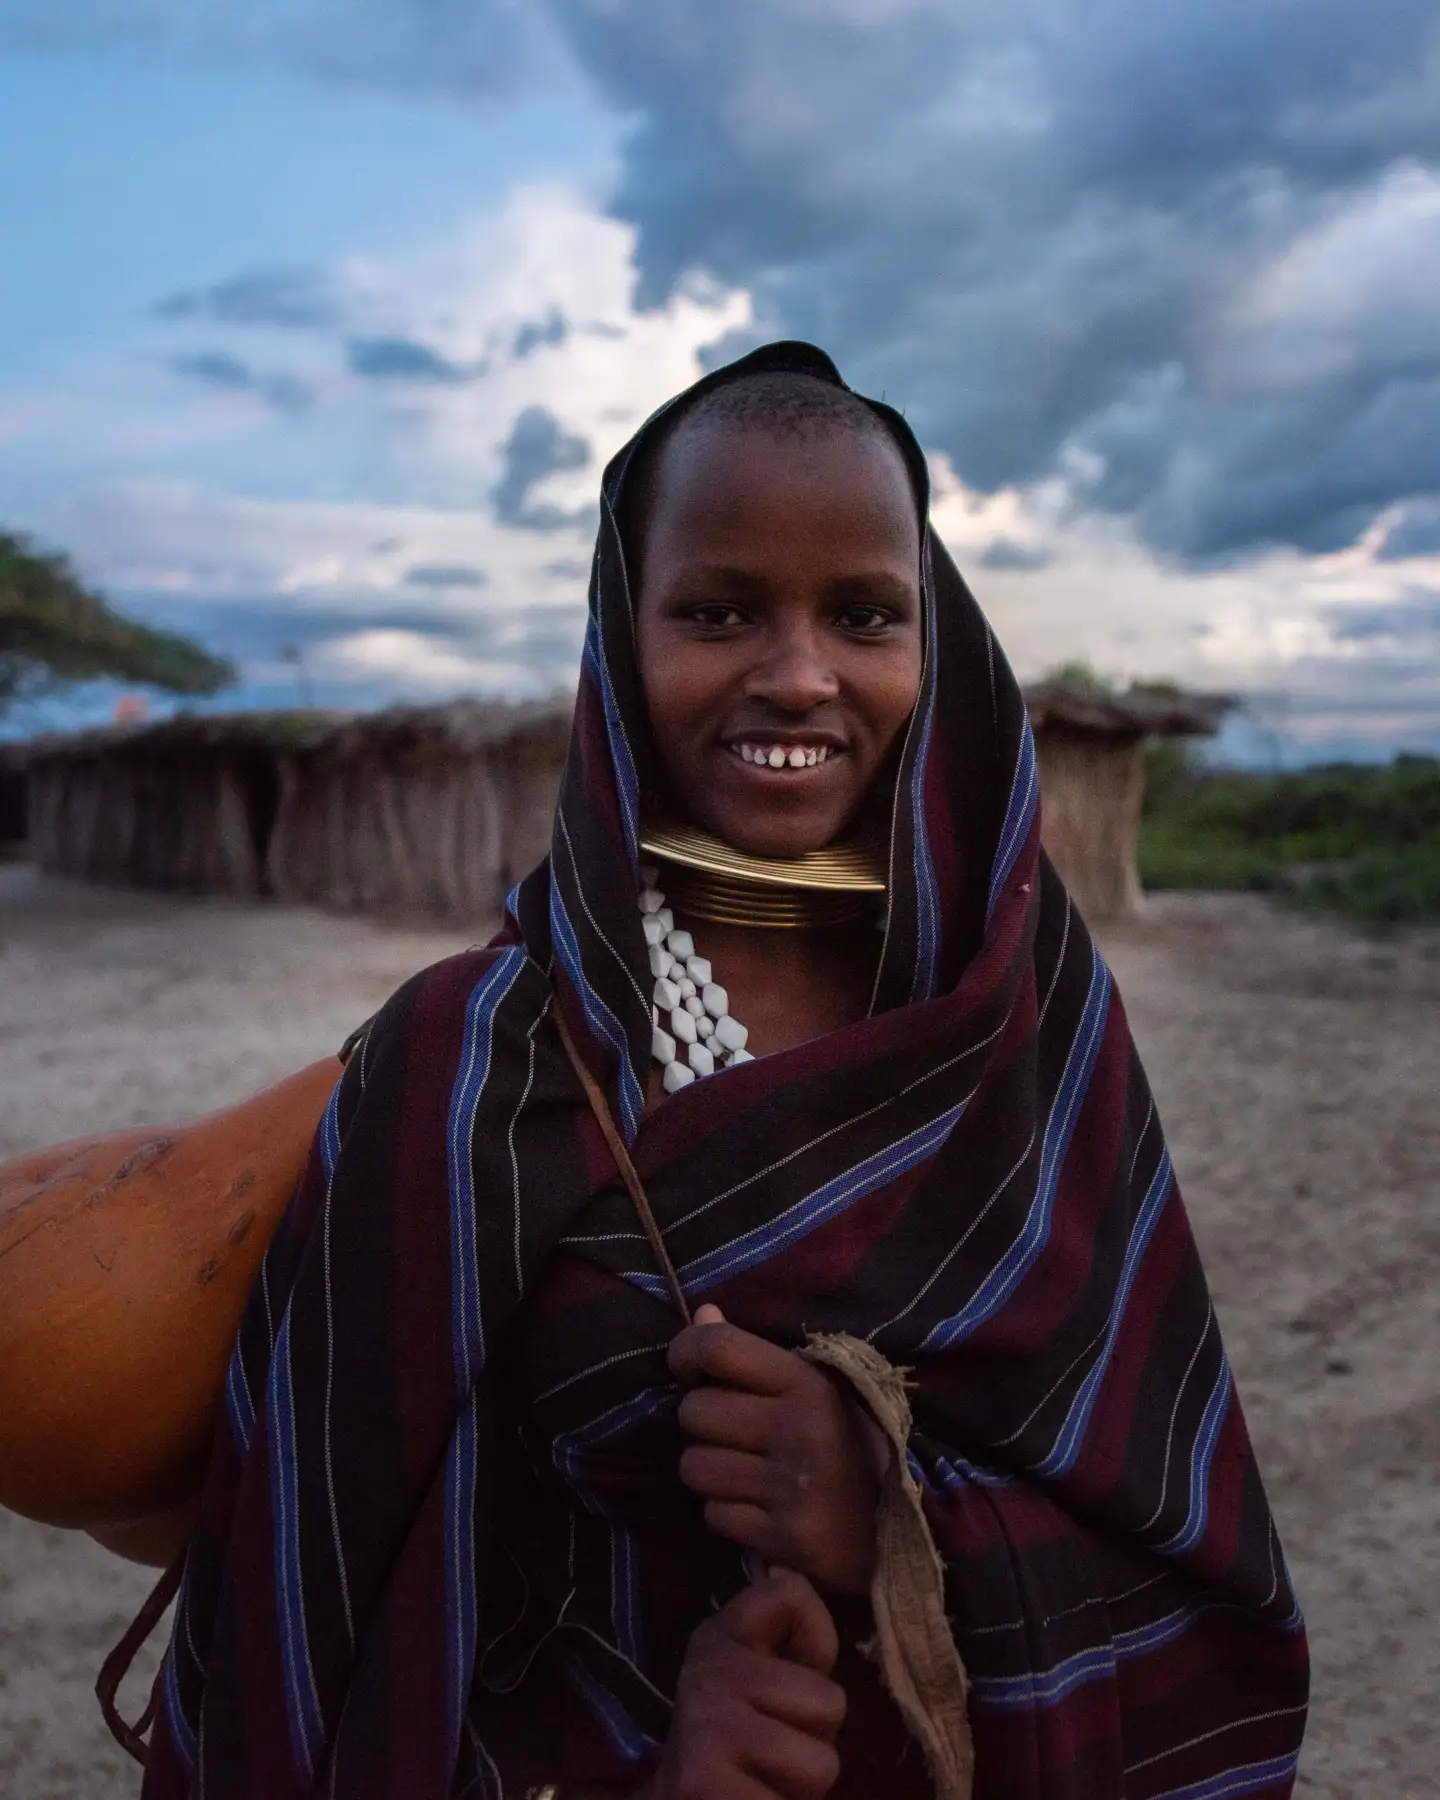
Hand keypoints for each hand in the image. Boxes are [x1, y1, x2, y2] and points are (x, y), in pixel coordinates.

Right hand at [641, 1568, 844, 1799]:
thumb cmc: (743, 1746)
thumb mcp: (767, 1684)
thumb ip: (797, 1654)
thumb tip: (821, 1648)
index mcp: (722, 1634)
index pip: (790, 1594)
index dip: (818, 1640)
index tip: (798, 1673)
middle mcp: (708, 1669)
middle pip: (830, 1701)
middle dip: (818, 1739)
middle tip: (778, 1753)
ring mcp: (705, 1726)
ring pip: (821, 1764)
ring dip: (806, 1787)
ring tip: (767, 1781)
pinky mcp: (704, 1784)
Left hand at [669, 1305, 889, 1596]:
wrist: (889, 1533)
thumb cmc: (842, 1447)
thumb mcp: (810, 1390)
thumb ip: (752, 1353)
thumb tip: (701, 1314)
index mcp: (807, 1384)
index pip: (718, 1347)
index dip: (687, 1351)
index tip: (689, 1369)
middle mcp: (798, 1430)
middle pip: (694, 1412)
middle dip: (702, 1424)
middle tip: (732, 1434)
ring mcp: (790, 1487)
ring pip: (694, 1467)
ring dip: (709, 1472)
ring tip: (743, 1473)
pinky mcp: (783, 1538)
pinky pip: (714, 1515)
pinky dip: (727, 1514)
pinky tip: (758, 1510)